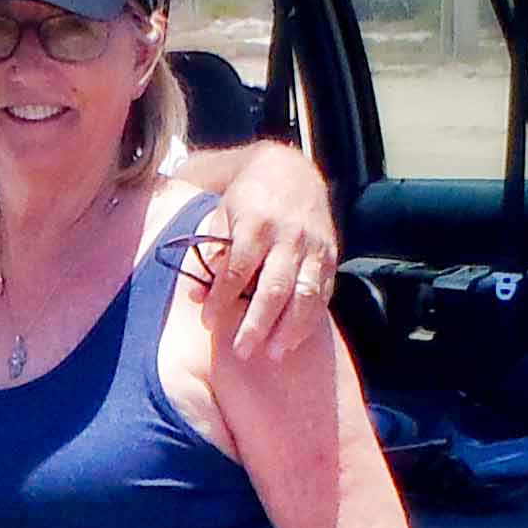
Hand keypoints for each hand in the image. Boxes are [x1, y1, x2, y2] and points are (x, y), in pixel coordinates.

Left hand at [188, 141, 336, 363]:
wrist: (291, 172)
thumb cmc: (249, 200)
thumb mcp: (223, 215)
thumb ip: (212, 254)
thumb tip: (197, 296)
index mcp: (257, 223)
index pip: (237, 270)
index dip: (221, 298)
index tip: (208, 322)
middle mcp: (289, 236)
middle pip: (274, 288)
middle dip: (257, 323)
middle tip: (241, 352)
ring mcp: (314, 246)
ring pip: (305, 293)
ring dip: (290, 328)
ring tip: (274, 355)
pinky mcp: (330, 255)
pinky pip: (323, 292)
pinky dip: (310, 319)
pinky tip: (294, 340)